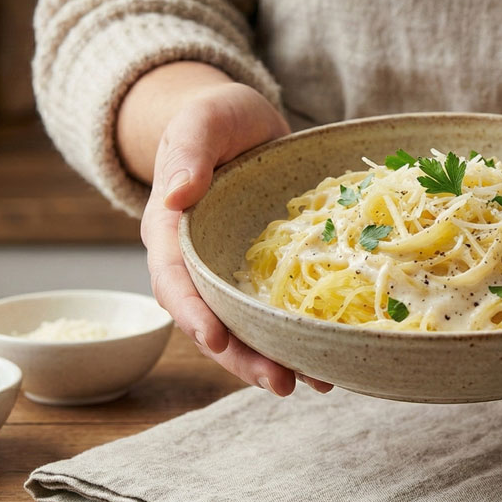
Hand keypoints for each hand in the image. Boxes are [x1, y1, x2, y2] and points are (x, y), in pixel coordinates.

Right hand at [136, 78, 331, 395]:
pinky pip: (275, 311)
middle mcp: (197, 262)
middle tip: (281, 383)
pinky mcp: (263, 272)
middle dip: (242, 357)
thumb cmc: (214, 117)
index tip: (215, 339)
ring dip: (275, 358)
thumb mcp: (201, 122)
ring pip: (245, 326)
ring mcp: (231, 271)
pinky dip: (298, 336)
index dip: (192, 313)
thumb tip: (177, 193)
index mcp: (171, 232)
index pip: (173, 281)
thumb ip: (186, 151)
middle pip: (211, 320)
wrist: (241, 122)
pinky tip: (331, 357)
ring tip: (314, 384)